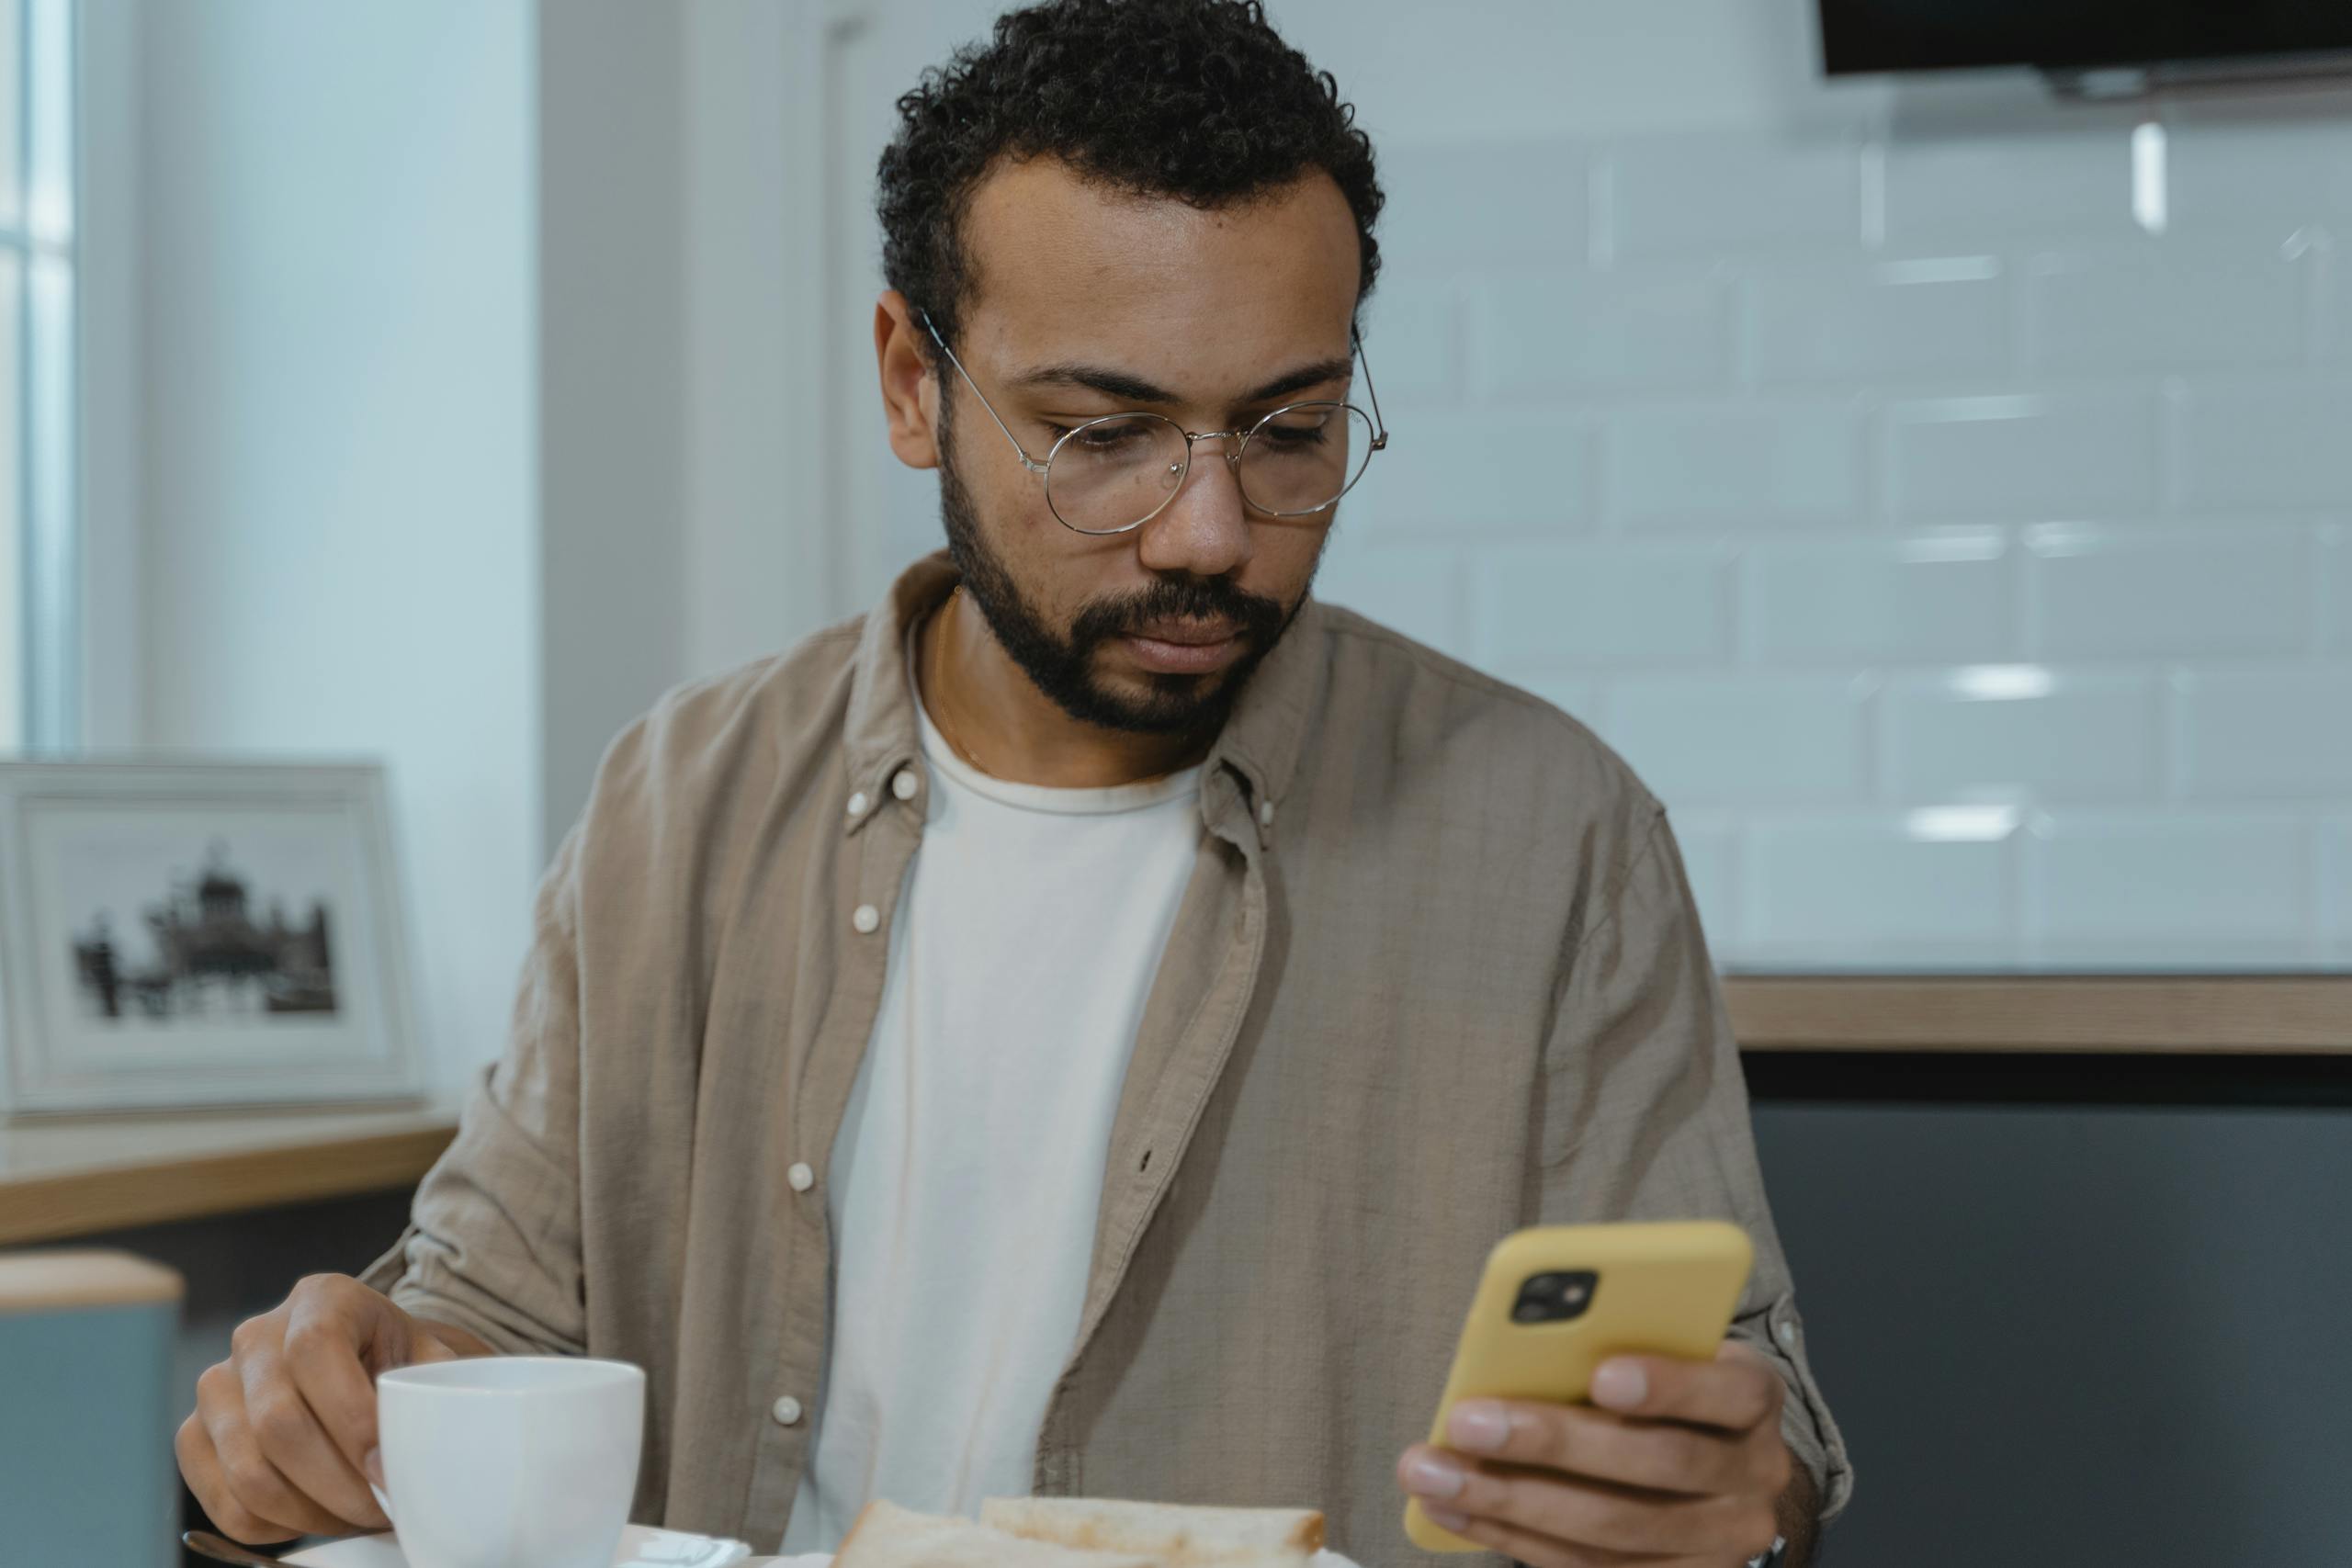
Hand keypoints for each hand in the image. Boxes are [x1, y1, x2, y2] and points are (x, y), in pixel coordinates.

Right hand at [177, 1273, 463, 1542]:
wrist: (354, 1361)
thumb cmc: (394, 1361)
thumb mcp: (426, 1355)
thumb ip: (438, 1387)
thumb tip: (441, 1444)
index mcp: (321, 1299)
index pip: (316, 1351)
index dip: (352, 1419)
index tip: (387, 1470)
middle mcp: (257, 1336)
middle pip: (278, 1424)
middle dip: (337, 1485)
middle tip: (379, 1510)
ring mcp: (217, 1387)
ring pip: (249, 1473)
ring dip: (309, 1514)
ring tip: (354, 1517)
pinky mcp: (193, 1436)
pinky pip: (224, 1503)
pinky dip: (275, 1527)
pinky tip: (315, 1517)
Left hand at [1398, 1341, 1790, 1566]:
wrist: (1719, 1478)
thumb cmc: (1666, 1391)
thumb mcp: (1664, 1349)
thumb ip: (1614, 1343)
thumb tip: (1514, 1347)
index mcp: (1753, 1398)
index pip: (1729, 1389)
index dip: (1669, 1383)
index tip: (1602, 1373)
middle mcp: (1753, 1476)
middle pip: (1657, 1465)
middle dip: (1553, 1442)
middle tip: (1467, 1420)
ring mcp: (1720, 1544)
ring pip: (1614, 1530)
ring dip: (1509, 1500)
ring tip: (1433, 1473)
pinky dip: (1511, 1537)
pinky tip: (1453, 1510)